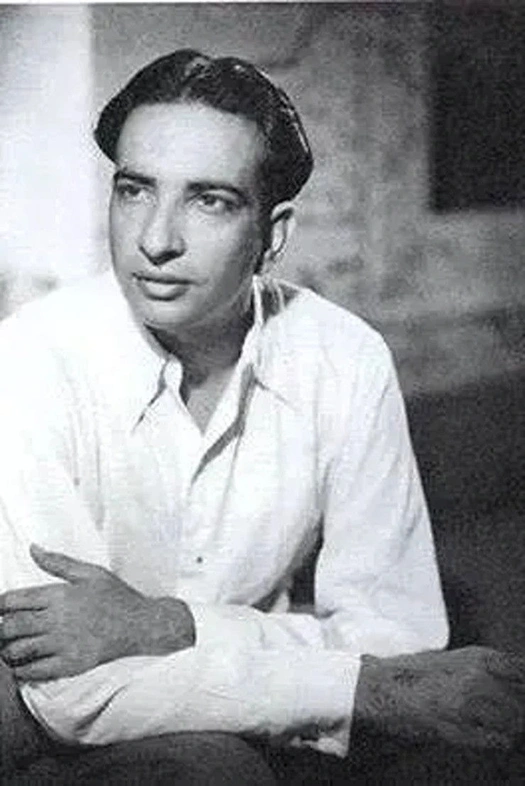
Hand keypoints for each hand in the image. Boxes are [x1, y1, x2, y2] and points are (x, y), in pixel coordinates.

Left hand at [0, 545, 194, 681]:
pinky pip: (33, 671)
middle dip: (0, 629)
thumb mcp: (90, 572)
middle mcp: (57, 620)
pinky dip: (21, 670)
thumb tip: (33, 548)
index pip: (12, 602)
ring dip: (8, 650)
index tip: (2, 610)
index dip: (0, 606)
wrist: (141, 625)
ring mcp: (62, 644)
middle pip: (9, 628)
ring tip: (12, 647)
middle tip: (5, 630)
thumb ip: (58, 562)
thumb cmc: (116, 596)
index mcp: (58, 595)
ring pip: (17, 651)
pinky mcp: (69, 665)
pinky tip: (25, 664)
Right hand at [354, 646, 524, 750]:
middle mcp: (477, 678)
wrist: (383, 687)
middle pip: (522, 702)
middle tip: (511, 714)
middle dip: (520, 710)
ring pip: (514, 723)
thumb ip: (492, 669)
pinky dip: (498, 740)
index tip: (520, 694)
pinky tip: (488, 734)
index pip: (523, 672)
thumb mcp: (460, 661)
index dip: (524, 687)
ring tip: (500, 725)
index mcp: (480, 657)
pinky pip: (496, 741)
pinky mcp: (458, 728)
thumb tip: (518, 683)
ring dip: (512, 727)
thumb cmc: (420, 674)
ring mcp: (467, 704)